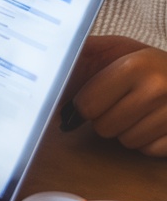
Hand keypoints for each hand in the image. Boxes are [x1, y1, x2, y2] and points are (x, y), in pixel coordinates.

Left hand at [60, 35, 166, 155]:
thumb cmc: (146, 63)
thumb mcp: (117, 49)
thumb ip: (82, 53)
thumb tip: (44, 66)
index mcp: (134, 66)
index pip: (86, 105)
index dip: (85, 103)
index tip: (95, 95)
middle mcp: (157, 89)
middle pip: (104, 127)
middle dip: (106, 116)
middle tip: (121, 100)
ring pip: (126, 142)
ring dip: (126, 129)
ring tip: (139, 109)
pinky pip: (148, 151)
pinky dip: (147, 140)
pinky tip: (153, 121)